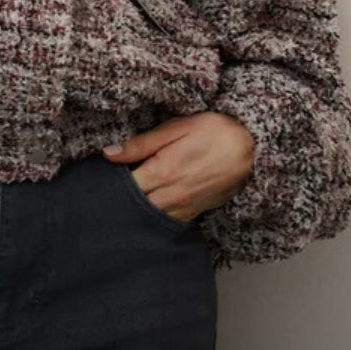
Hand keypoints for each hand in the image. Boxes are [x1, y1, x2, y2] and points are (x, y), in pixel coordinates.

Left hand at [101, 111, 254, 221]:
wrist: (252, 148)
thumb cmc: (214, 131)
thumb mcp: (176, 128)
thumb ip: (141, 144)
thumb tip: (108, 153)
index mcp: (162, 172)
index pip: (124, 188)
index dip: (108, 185)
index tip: (98, 179)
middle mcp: (171, 195)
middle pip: (134, 207)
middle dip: (119, 201)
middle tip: (105, 192)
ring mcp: (184, 207)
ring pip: (150, 218)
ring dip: (136, 211)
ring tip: (124, 200)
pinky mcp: (195, 211)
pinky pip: (168, 220)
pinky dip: (154, 216)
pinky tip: (148, 206)